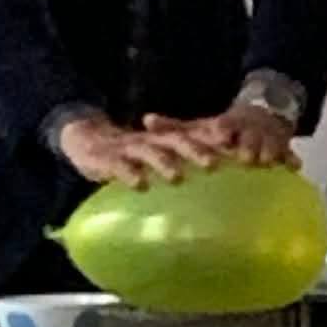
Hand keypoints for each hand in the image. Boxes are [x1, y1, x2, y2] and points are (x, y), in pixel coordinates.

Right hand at [57, 115, 219, 187]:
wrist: (87, 140)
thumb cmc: (132, 156)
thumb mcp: (160, 156)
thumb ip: (186, 167)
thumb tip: (224, 190)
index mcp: (168, 140)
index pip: (197, 135)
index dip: (218, 140)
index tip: (239, 150)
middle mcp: (152, 141)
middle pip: (178, 140)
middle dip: (196, 150)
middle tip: (214, 164)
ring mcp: (130, 149)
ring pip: (150, 150)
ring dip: (164, 161)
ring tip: (176, 176)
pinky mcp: (108, 160)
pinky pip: (119, 166)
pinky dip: (129, 174)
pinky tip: (139, 185)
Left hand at [143, 106, 297, 168]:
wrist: (262, 114)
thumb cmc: (223, 129)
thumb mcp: (200, 126)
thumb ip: (174, 127)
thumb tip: (145, 120)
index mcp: (227, 126)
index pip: (226, 126)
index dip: (225, 130)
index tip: (221, 136)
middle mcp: (248, 131)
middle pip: (251, 136)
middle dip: (250, 145)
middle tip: (246, 157)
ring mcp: (267, 139)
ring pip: (271, 144)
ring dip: (270, 152)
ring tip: (268, 162)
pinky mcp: (283, 148)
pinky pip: (290, 154)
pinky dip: (291, 160)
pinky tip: (295, 168)